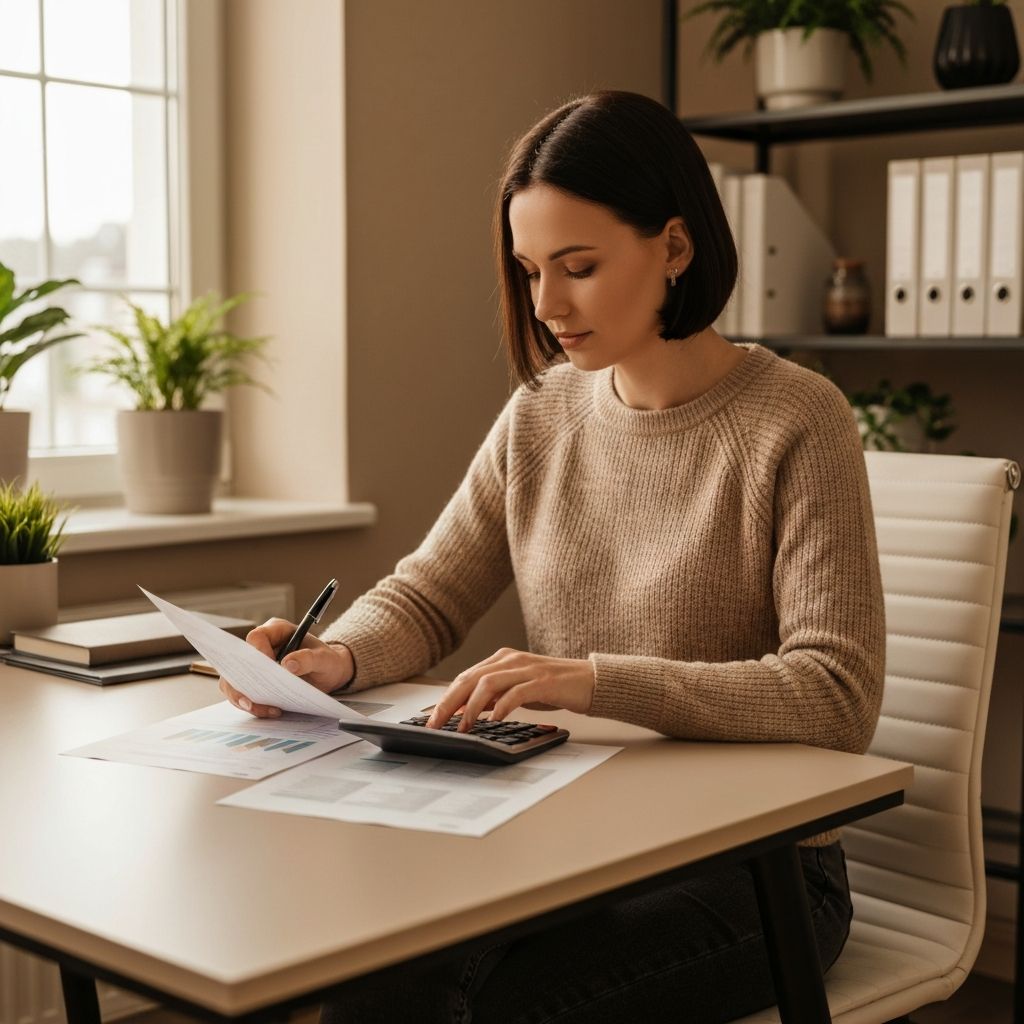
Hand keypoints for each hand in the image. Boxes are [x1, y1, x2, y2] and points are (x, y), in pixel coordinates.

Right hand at [218, 618, 354, 717]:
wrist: (329, 673)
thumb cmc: (326, 661)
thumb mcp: (324, 659)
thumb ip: (309, 659)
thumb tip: (287, 665)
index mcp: (277, 631)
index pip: (257, 637)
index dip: (258, 652)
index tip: (270, 668)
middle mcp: (262, 647)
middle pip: (238, 661)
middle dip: (241, 683)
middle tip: (252, 700)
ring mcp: (257, 666)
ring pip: (236, 682)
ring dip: (245, 698)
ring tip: (266, 710)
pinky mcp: (257, 683)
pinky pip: (245, 695)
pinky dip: (254, 706)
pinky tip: (271, 711)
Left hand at [426, 648, 594, 731]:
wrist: (589, 681)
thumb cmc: (554, 687)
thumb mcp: (517, 690)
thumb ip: (494, 696)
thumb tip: (466, 711)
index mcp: (502, 659)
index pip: (465, 678)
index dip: (446, 698)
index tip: (432, 719)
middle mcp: (510, 660)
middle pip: (470, 679)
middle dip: (449, 703)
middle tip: (436, 724)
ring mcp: (526, 669)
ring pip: (488, 684)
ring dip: (472, 707)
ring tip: (464, 727)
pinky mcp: (543, 681)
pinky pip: (516, 693)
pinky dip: (502, 707)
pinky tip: (495, 720)